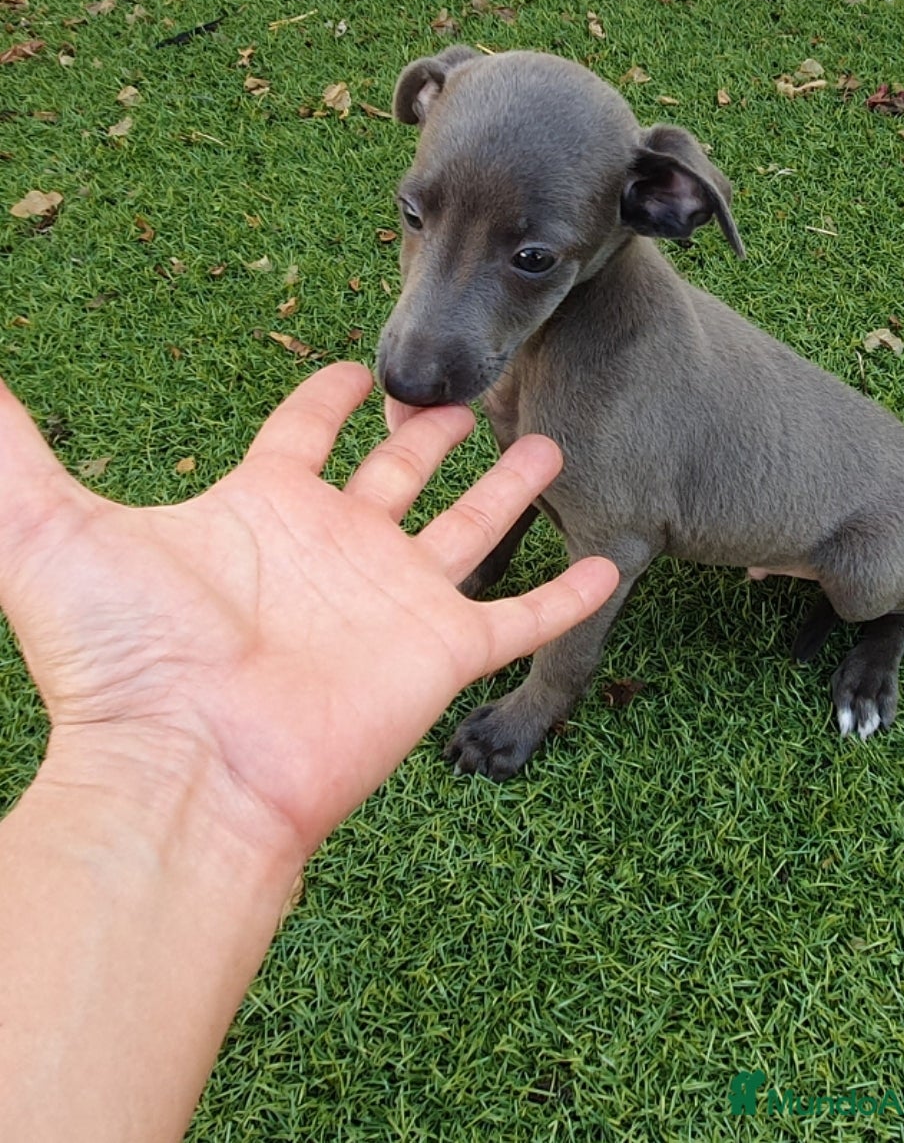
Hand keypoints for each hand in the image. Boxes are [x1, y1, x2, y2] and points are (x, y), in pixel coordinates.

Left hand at [0, 364, 616, 861]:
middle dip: (431, 431)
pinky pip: (522, 618)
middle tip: (466, 388)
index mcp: (260, 511)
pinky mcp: (441, 653)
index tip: (353, 366)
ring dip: (507, 490)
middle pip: (397, 474)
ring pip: (469, 529)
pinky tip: (606, 559)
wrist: (187, 776)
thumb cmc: (123, 661)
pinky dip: (565, 593)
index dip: (324, 396)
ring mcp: (392, 603)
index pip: (300, 436)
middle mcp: (332, 551)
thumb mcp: (54, 533)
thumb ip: (11, 454)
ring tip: (551, 440)